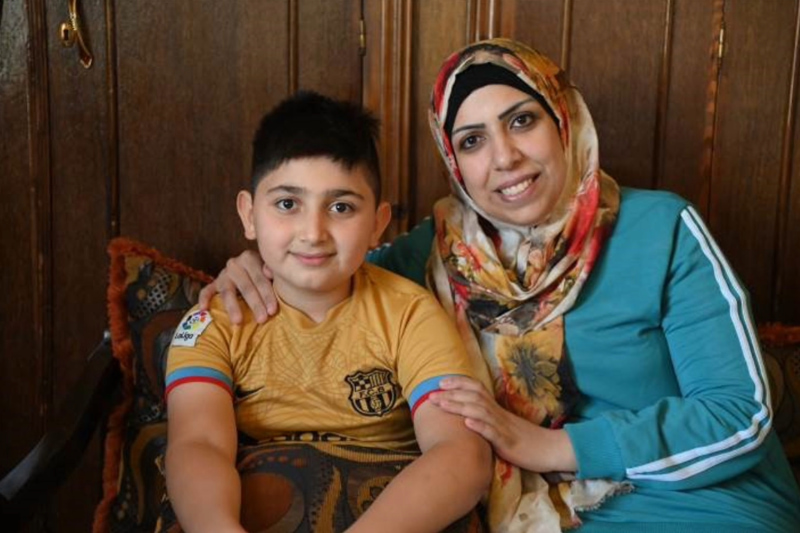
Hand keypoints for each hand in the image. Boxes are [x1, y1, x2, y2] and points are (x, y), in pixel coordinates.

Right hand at [198, 250, 276, 323]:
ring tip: (238, 322)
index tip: (273, 311)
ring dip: (232, 307)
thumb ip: (272, 272)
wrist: (250, 271)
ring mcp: (223, 274)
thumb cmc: (266, 276)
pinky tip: (204, 309)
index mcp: (250, 258)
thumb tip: (269, 272)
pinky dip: (204, 299)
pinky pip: (206, 291)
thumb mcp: (271, 271)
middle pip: (245, 286)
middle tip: (262, 320)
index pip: (259, 278)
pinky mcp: (213, 283)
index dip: (267, 295)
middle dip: (255, 304)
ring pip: (227, 291)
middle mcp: (235, 264)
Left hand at [430, 376, 576, 472]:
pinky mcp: (508, 443)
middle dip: (451, 394)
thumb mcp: (504, 426)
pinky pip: (493, 433)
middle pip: (473, 397)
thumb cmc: (525, 439)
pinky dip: (480, 426)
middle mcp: (498, 414)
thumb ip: (488, 419)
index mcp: (497, 409)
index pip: (477, 389)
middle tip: (431, 394)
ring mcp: (503, 427)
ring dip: (459, 406)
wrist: (550, 449)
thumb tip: (467, 416)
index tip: (440, 382)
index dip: (459, 383)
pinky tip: (467, 423)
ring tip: (442, 404)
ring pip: (480, 411)